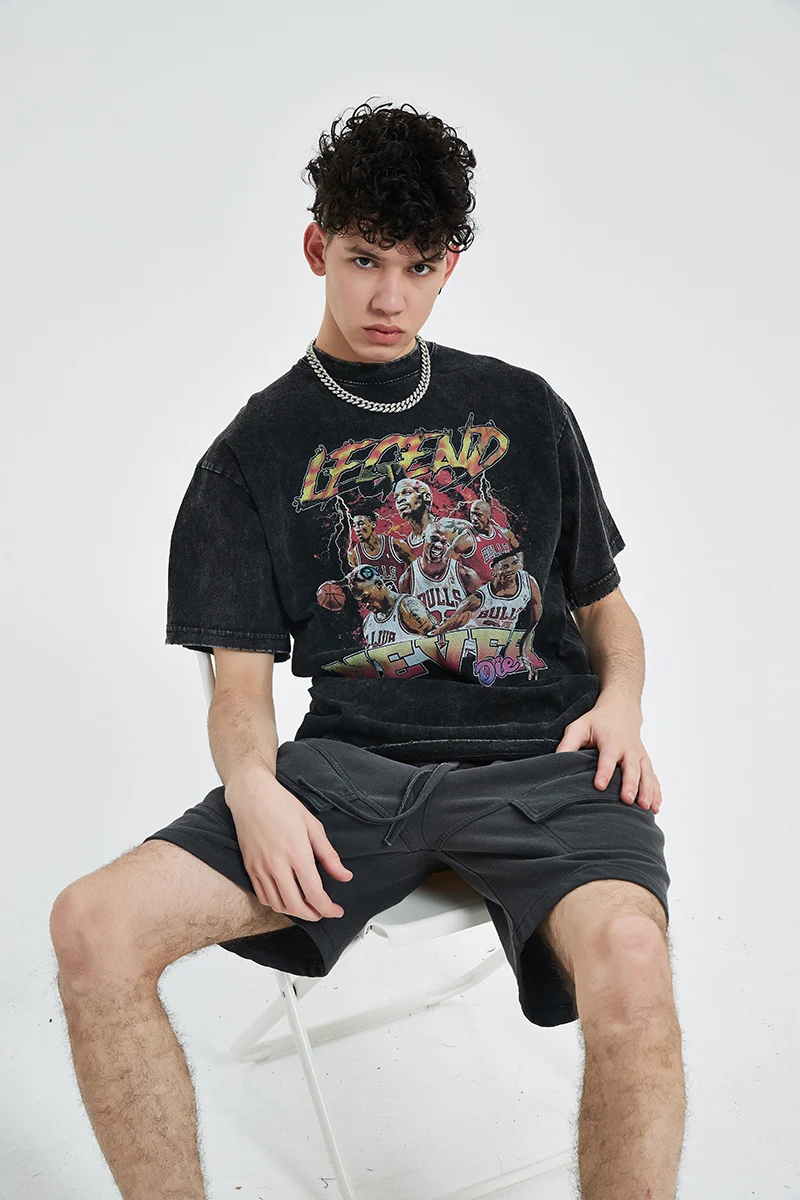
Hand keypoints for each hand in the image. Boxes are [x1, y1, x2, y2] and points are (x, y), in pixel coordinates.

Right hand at [225, 776, 353, 920]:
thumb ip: (329, 856)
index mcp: (297, 853)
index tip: (336, 911)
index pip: (314, 894)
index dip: (328, 909)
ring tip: (306, 907)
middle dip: (313, 915)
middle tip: (323, 912)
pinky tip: (286, 898)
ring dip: (294, 912)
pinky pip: (262, 896)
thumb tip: (344, 876)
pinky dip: (276, 904)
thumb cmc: (282, 805)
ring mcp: (260, 868)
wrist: (252, 795)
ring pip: (277, 905)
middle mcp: (277, 865)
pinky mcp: (249, 868)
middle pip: (296, 906)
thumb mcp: (313, 826)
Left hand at [554, 699, 661, 812]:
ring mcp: (640, 756)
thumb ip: (568, 744)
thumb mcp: (579, 727)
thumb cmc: (598, 721)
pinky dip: (656, 792)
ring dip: (647, 791)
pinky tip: (655, 807)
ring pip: (646, 774)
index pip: (608, 757)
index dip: (604, 771)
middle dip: (630, 784)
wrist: (622, 710)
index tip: (599, 786)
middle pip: (631, 767)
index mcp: (611, 739)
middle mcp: (629, 748)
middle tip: (627, 800)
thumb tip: (557, 762)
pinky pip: (653, 778)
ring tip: (645, 807)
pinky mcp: (645, 762)